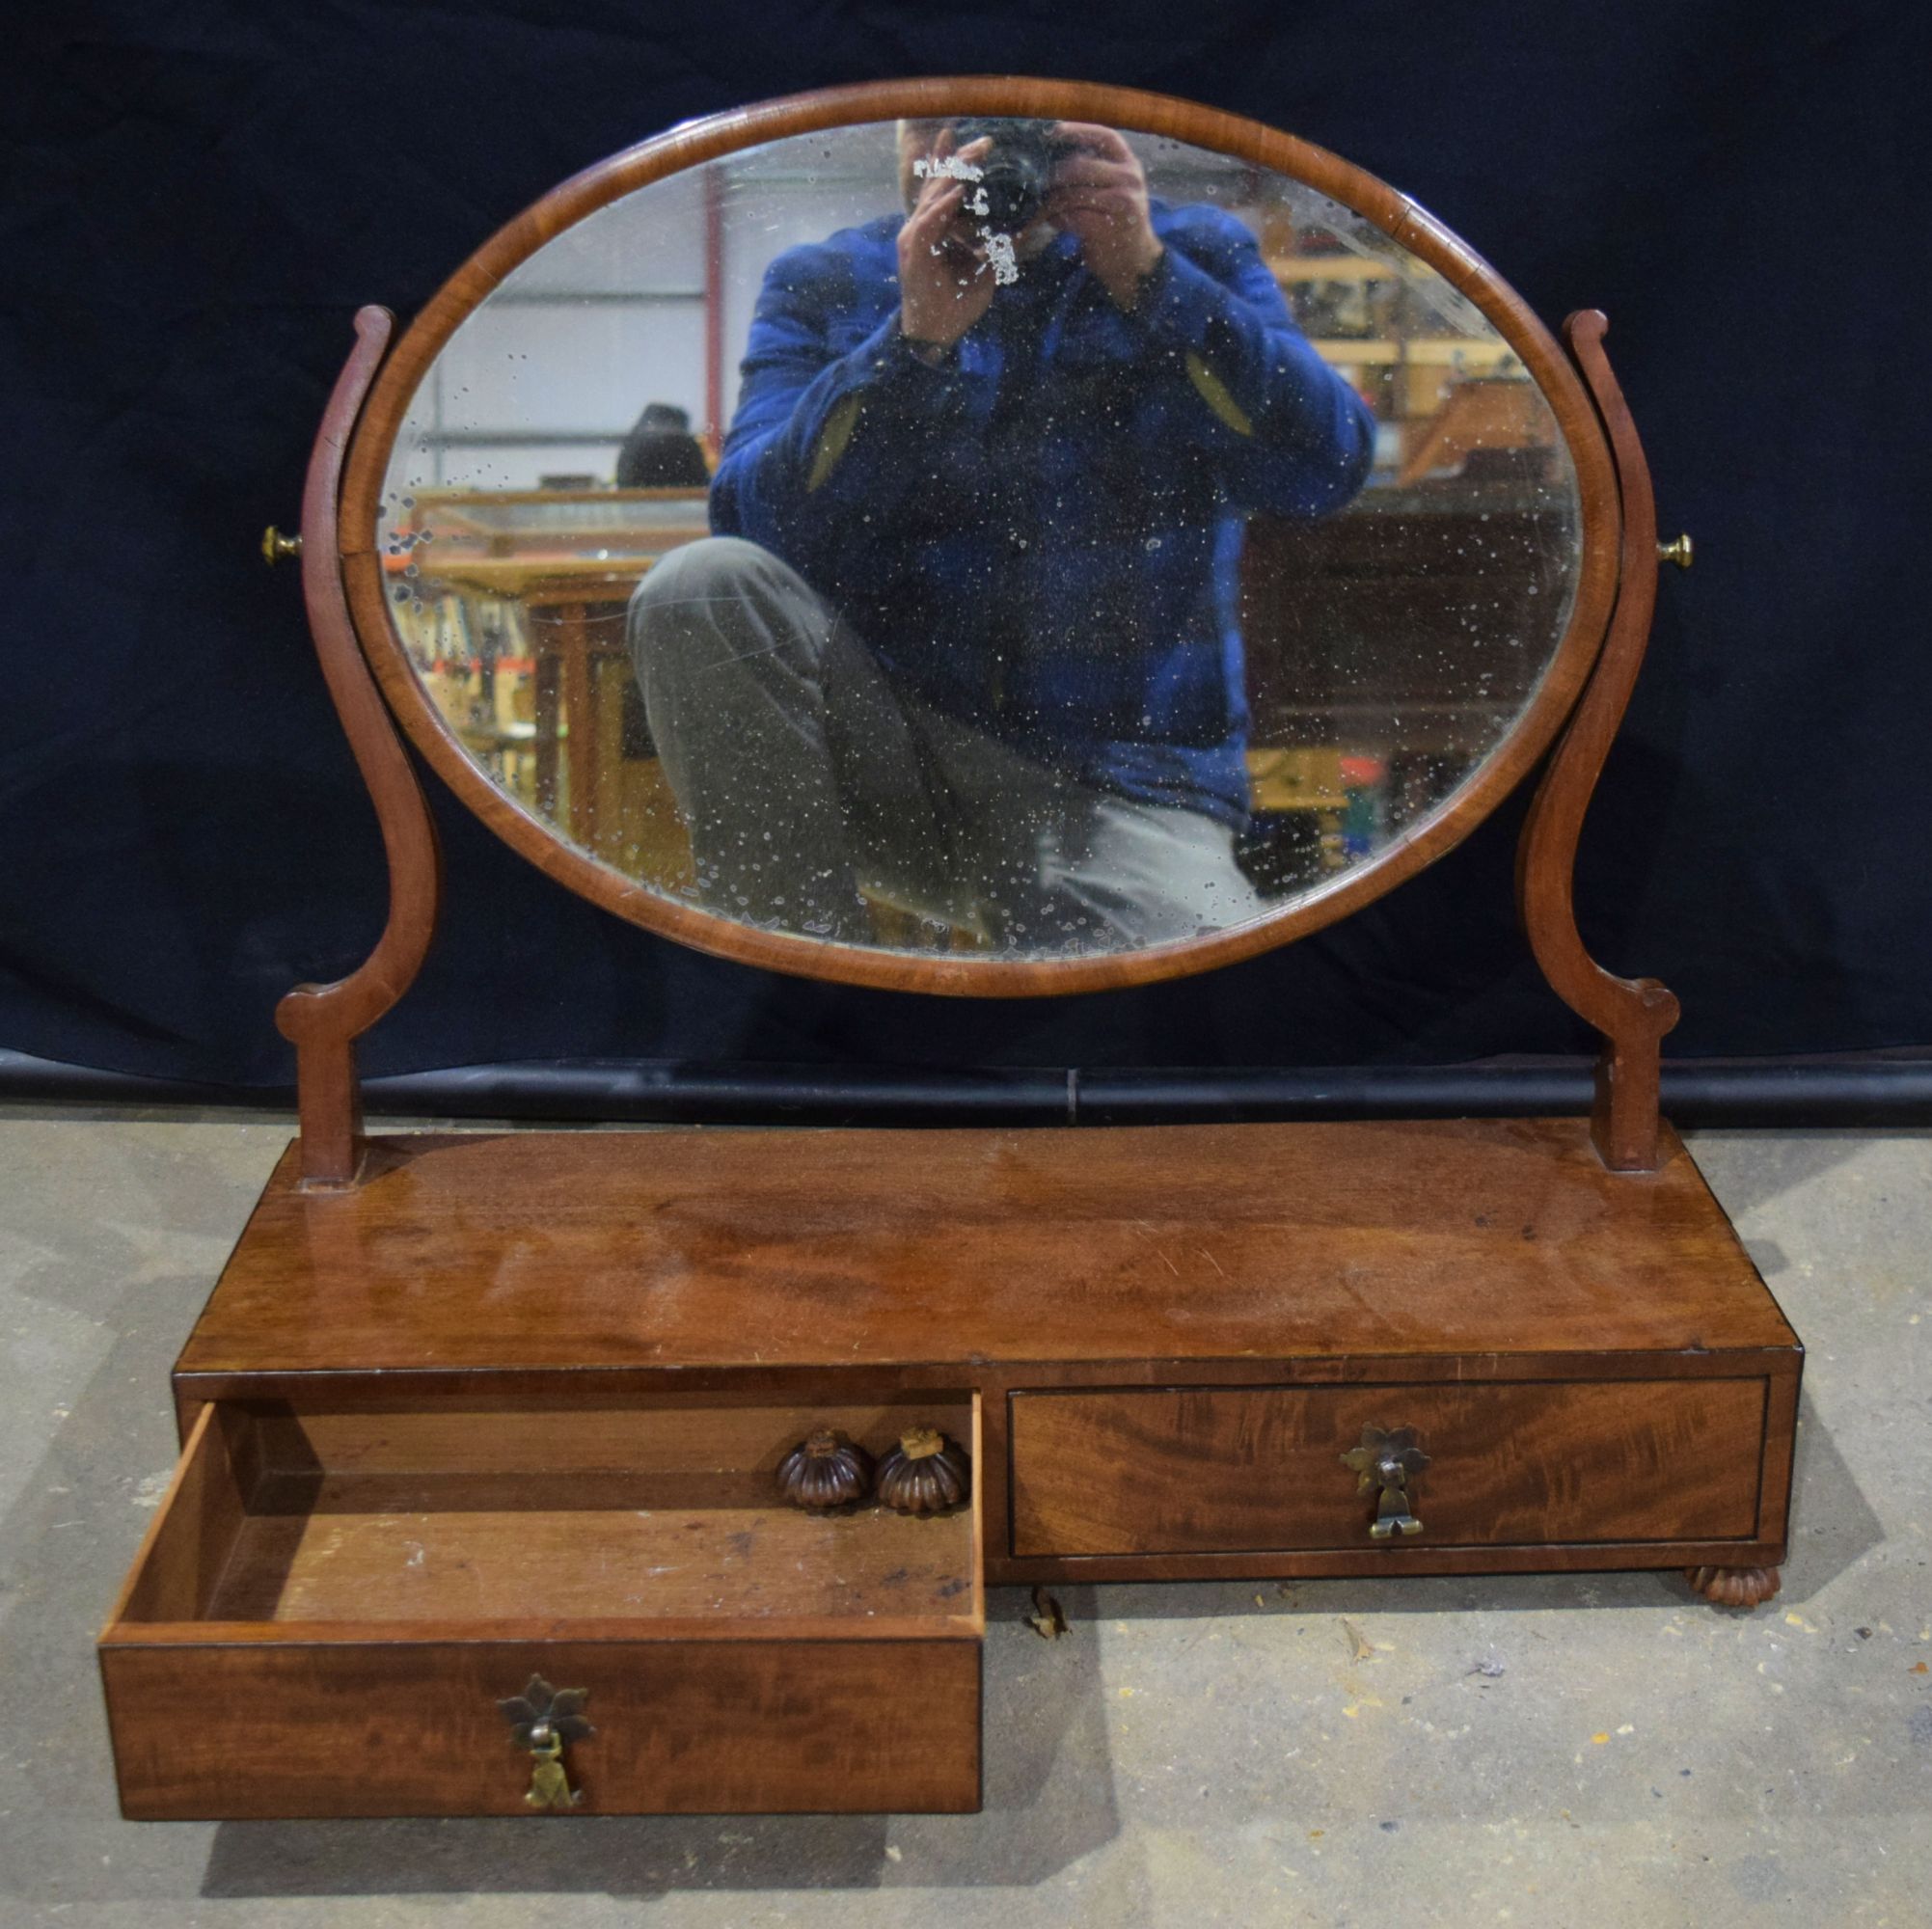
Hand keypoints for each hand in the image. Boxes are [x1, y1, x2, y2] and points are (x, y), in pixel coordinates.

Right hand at [898, 129, 997, 349]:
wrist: (933, 333)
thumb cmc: (954, 303)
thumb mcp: (984, 270)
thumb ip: (998, 249)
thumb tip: (1023, 232)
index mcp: (934, 226)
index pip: (944, 186)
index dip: (957, 161)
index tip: (979, 142)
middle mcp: (921, 226)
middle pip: (940, 183)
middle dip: (962, 160)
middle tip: (987, 142)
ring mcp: (914, 237)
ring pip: (934, 197)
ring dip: (955, 175)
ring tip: (975, 158)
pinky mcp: (914, 253)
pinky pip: (928, 224)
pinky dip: (943, 207)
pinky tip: (957, 193)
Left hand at [1045, 122, 1163, 310]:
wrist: (1136, 263)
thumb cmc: (1119, 225)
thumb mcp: (1117, 191)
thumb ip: (1096, 173)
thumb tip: (1056, 159)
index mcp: (1131, 166)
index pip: (1105, 137)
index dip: (1079, 131)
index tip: (1054, 131)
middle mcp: (1129, 180)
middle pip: (1080, 167)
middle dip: (1054, 176)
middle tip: (1040, 185)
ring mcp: (1120, 204)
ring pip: (1071, 193)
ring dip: (1051, 201)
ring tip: (1043, 207)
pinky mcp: (1106, 229)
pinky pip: (1071, 217)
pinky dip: (1057, 219)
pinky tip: (1053, 222)